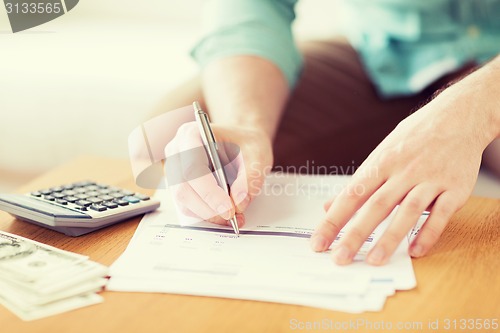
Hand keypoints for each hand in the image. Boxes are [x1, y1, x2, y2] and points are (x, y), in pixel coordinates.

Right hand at [165, 122, 271, 226]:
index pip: (193, 168)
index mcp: (191, 134)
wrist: (242, 141)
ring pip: (183, 200)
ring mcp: (175, 168)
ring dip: (208, 214)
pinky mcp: (179, 183)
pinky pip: (187, 205)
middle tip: (233, 216)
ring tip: (233, 216)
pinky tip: (224, 213)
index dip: (209, 192)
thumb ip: (250, 178)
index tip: (228, 209)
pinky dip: (206, 214)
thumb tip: (238, 203)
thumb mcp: (258, 154)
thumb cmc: (246, 142)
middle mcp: (177, 151)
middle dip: (209, 208)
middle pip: (183, 188)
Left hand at [310, 89, 492, 264]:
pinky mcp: (455, 188)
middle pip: (375, 206)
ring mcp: (430, 179)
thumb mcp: (381, 153)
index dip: (333, 220)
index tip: (318, 242)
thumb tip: (328, 205)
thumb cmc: (413, 138)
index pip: (350, 195)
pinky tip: (416, 252)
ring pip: (408, 211)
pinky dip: (428, 233)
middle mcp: (403, 171)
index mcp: (380, 162)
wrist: (458, 115)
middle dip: (355, 234)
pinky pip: (441, 214)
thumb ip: (358, 183)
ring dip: (390, 238)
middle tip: (340, 258)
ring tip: (374, 260)